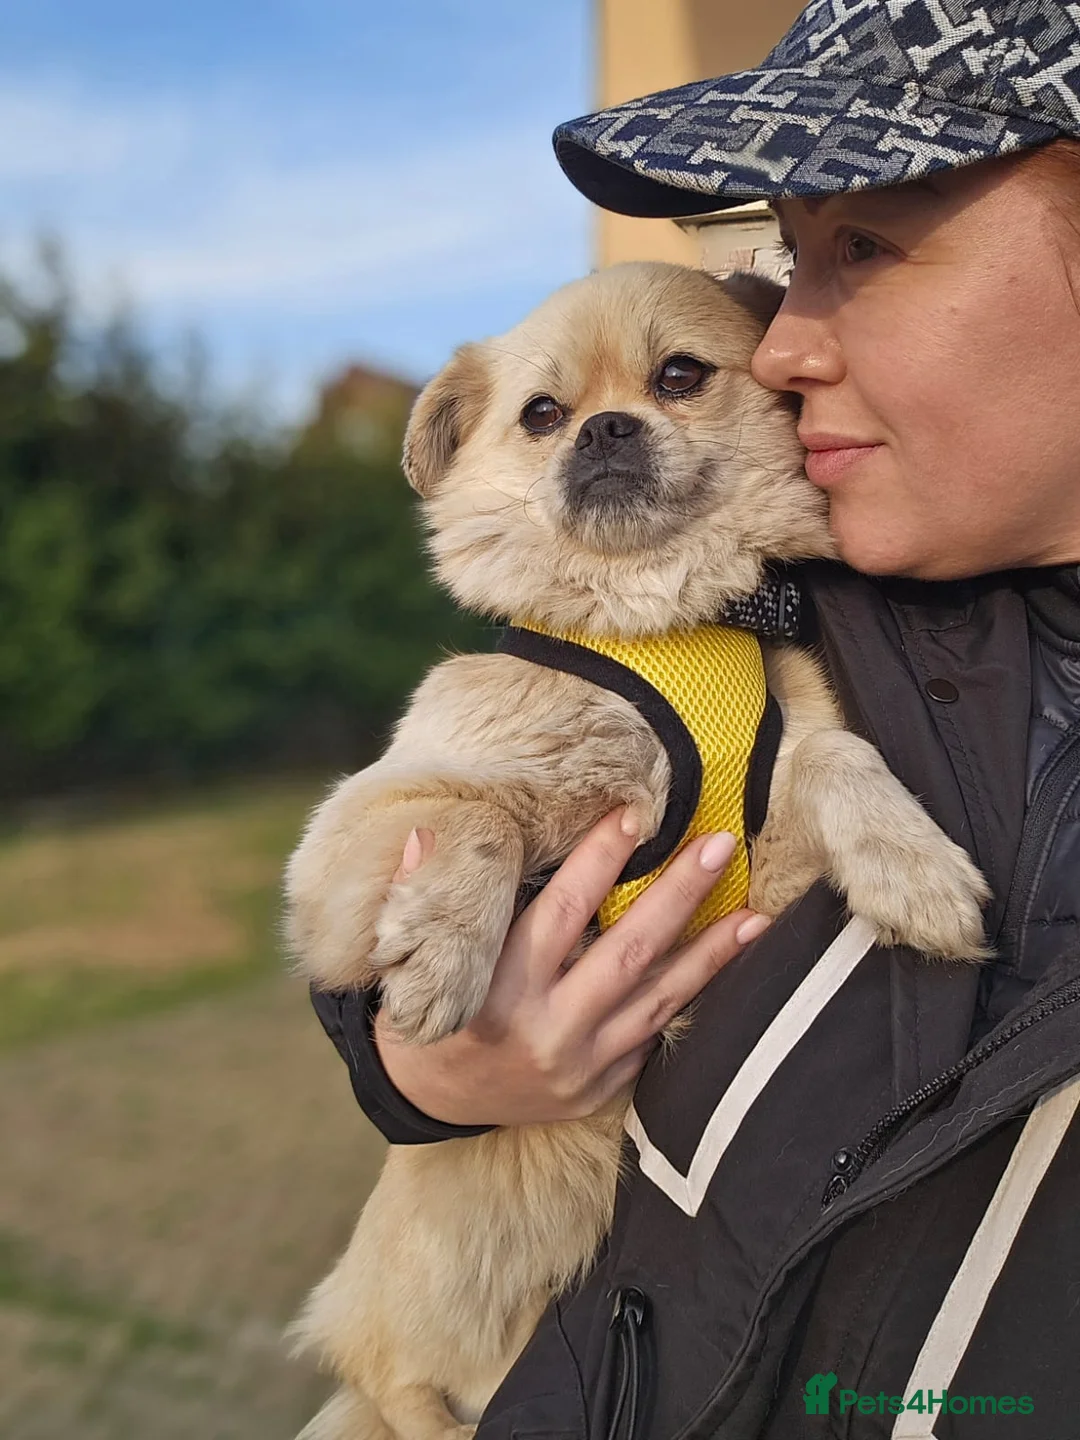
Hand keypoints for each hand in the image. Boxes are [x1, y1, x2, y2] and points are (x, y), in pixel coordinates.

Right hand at [373, 810, 771, 1126]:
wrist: (427, 1101)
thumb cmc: (425, 1011)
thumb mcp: (410, 955)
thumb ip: (419, 893)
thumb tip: (427, 833)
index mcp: (500, 988)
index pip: (562, 912)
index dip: (600, 861)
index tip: (634, 813)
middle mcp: (548, 1028)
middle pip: (628, 952)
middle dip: (679, 896)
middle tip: (720, 846)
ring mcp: (580, 1065)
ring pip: (658, 1000)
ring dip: (712, 955)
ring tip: (757, 915)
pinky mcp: (599, 1090)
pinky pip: (653, 1039)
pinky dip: (691, 1002)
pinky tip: (727, 969)